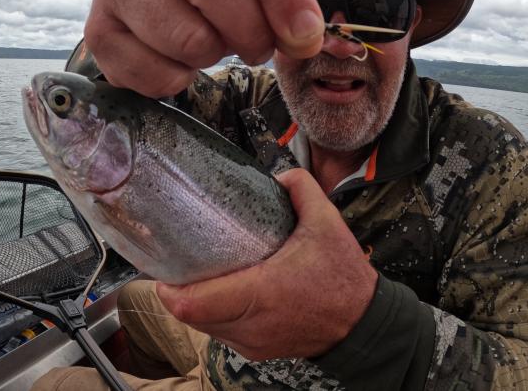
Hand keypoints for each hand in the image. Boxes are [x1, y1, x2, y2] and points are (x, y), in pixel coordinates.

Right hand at [85, 0, 324, 97]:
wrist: (147, 19)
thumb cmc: (209, 0)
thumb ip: (281, 5)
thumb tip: (305, 38)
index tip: (305, 32)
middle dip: (249, 26)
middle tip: (261, 51)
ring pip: (181, 31)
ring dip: (212, 55)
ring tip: (213, 50)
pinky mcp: (99, 32)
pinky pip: (153, 71)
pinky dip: (180, 80)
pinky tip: (180, 65)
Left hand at [155, 168, 377, 360]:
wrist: (364, 323)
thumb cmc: (344, 278)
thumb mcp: (326, 222)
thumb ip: (300, 188)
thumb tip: (276, 176)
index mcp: (262, 293)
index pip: (193, 303)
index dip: (168, 289)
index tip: (163, 268)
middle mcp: (251, 324)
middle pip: (191, 316)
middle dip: (177, 292)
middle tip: (177, 264)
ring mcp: (253, 343)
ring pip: (205, 328)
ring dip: (195, 305)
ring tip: (196, 277)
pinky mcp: (258, 351)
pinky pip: (222, 335)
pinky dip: (214, 316)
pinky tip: (222, 294)